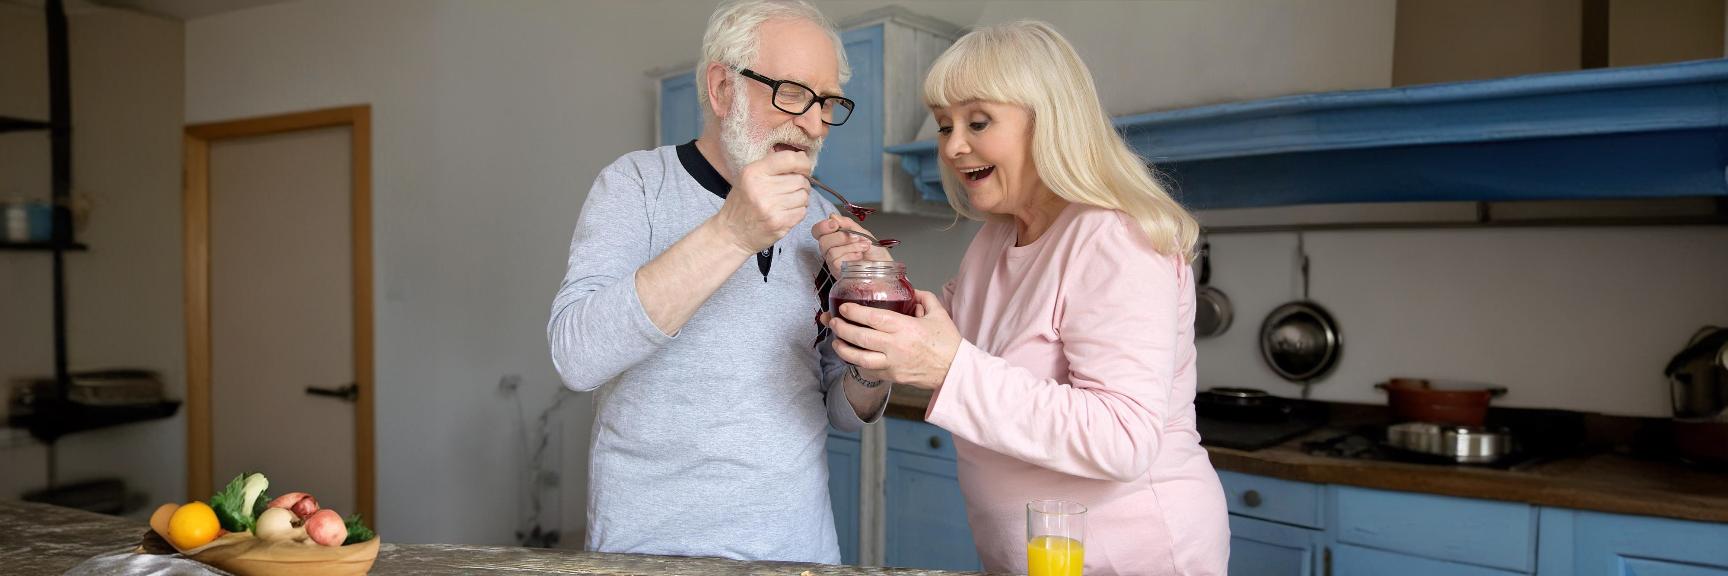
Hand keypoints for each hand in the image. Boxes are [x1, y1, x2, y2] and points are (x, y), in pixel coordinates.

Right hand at [715, 150, 810, 253]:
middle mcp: (761, 188)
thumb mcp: (747, 178)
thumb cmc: (741, 204)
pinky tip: (787, 212)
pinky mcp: (779, 223)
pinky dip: (799, 211)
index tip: (804, 169)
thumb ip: (771, 166)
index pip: (788, 159)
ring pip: (804, 196)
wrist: (732, 234)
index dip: (803, 163)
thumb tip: (801, 157)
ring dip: (801, 199)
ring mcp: (771, 208)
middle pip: (800, 180)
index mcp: (753, 173)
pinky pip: (802, 212)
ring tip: (789, 202)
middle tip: (792, 189)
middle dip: (802, 184)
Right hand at [812, 214, 892, 274]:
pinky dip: (850, 256)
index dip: (823, 226)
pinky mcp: (838, 272)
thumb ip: (848, 225)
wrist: (884, 267)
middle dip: (841, 236)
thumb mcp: (864, 233)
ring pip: (831, 251)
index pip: (818, 231)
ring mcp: (834, 262)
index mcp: (836, 238)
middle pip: (822, 240)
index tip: (835, 224)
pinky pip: (836, 261)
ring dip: (850, 247)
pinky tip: (859, 258)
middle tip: (856, 237)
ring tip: (863, 248)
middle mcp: (832, 250)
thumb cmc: (876, 253)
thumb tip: (833, 216)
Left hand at [826, 290, 960, 389]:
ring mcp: (892, 363)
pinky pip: (868, 370)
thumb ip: (923, 297)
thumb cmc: (947, 343)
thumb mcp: (938, 313)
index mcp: (906, 328)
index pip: (874, 318)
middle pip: (861, 337)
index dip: (855, 312)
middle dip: (842, 328)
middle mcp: (896, 346)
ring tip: (835, 340)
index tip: (844, 307)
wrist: (954, 371)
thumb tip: (910, 290)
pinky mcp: (892, 376)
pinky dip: (856, 362)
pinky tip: (850, 354)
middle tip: (832, 321)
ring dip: (843, 349)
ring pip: (859, 358)